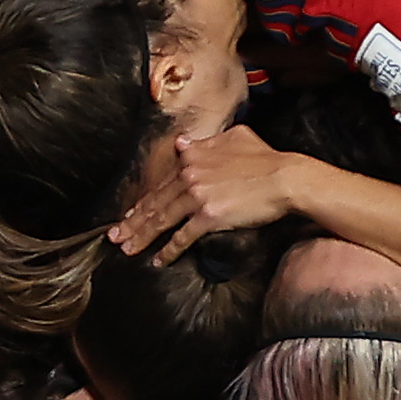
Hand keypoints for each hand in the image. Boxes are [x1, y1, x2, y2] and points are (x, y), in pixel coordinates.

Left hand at [110, 125, 305, 264]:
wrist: (286, 178)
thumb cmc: (265, 158)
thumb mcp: (234, 138)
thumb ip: (205, 142)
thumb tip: (183, 143)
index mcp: (192, 155)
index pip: (161, 183)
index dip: (142, 200)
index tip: (129, 213)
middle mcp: (189, 174)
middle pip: (155, 202)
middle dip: (132, 222)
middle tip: (115, 236)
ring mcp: (197, 196)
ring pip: (162, 219)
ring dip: (142, 237)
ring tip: (128, 250)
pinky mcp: (209, 216)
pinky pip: (183, 237)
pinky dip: (169, 250)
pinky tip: (159, 261)